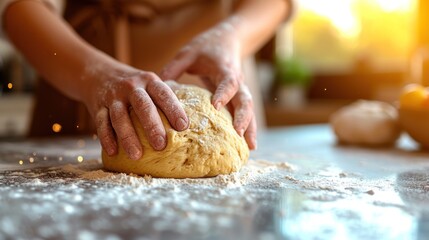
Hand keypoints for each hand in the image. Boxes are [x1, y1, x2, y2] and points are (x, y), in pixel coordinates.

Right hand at [83, 62, 188, 159]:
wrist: (98, 73)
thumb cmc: (135, 86)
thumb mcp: (150, 84)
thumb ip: (165, 99)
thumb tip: (191, 124)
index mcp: (149, 81)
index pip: (164, 94)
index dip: (174, 109)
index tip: (183, 126)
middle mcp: (131, 87)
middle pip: (142, 105)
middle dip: (152, 125)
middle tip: (161, 146)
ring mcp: (113, 96)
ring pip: (119, 116)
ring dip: (128, 136)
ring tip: (137, 155)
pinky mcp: (98, 106)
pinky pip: (101, 122)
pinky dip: (106, 138)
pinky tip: (113, 152)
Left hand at [160, 20, 256, 148]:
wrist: (227, 39)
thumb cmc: (205, 47)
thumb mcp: (188, 53)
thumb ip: (174, 67)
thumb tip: (157, 87)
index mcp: (224, 69)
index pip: (227, 82)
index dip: (223, 94)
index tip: (215, 107)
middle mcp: (237, 81)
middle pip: (245, 100)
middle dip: (243, 117)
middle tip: (237, 134)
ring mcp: (240, 90)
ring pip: (249, 109)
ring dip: (250, 128)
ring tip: (250, 147)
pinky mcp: (239, 97)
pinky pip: (247, 114)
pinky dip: (249, 129)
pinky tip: (249, 146)